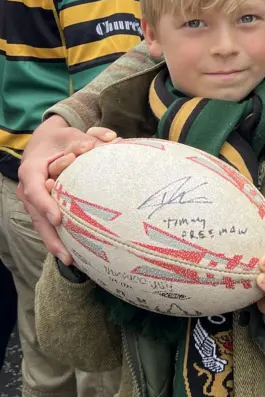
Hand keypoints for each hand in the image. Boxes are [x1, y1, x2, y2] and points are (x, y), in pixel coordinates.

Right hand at [17, 119, 117, 262]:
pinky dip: (58, 238)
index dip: (46, 205)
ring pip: (41, 224)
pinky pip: (47, 225)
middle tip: (66, 255)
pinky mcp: (41, 207)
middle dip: (51, 237)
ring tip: (71, 260)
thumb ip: (83, 141)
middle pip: (36, 216)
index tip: (58, 219)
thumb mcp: (68, 136)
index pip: (35, 189)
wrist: (44, 141)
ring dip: (55, 243)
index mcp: (31, 170)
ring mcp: (33, 200)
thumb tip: (104, 143)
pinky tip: (73, 253)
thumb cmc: (58, 139)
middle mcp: (28, 187)